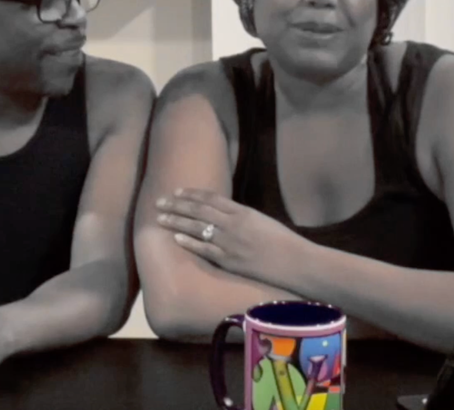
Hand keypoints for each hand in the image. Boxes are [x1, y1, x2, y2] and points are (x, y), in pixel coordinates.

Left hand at [155, 189, 306, 288]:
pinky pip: (205, 249)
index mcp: (242, 211)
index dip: (192, 194)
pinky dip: (190, 242)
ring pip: (197, 228)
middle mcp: (233, 223)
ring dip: (177, 221)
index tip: (177, 192)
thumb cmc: (283, 242)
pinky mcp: (230, 260)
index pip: (211, 198)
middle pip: (199, 210)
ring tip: (160, 218)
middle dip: (177, 205)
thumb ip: (242, 217)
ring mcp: (230, 242)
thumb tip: (224, 215)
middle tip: (159, 202)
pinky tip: (176, 238)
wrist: (295, 261)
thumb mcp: (261, 222)